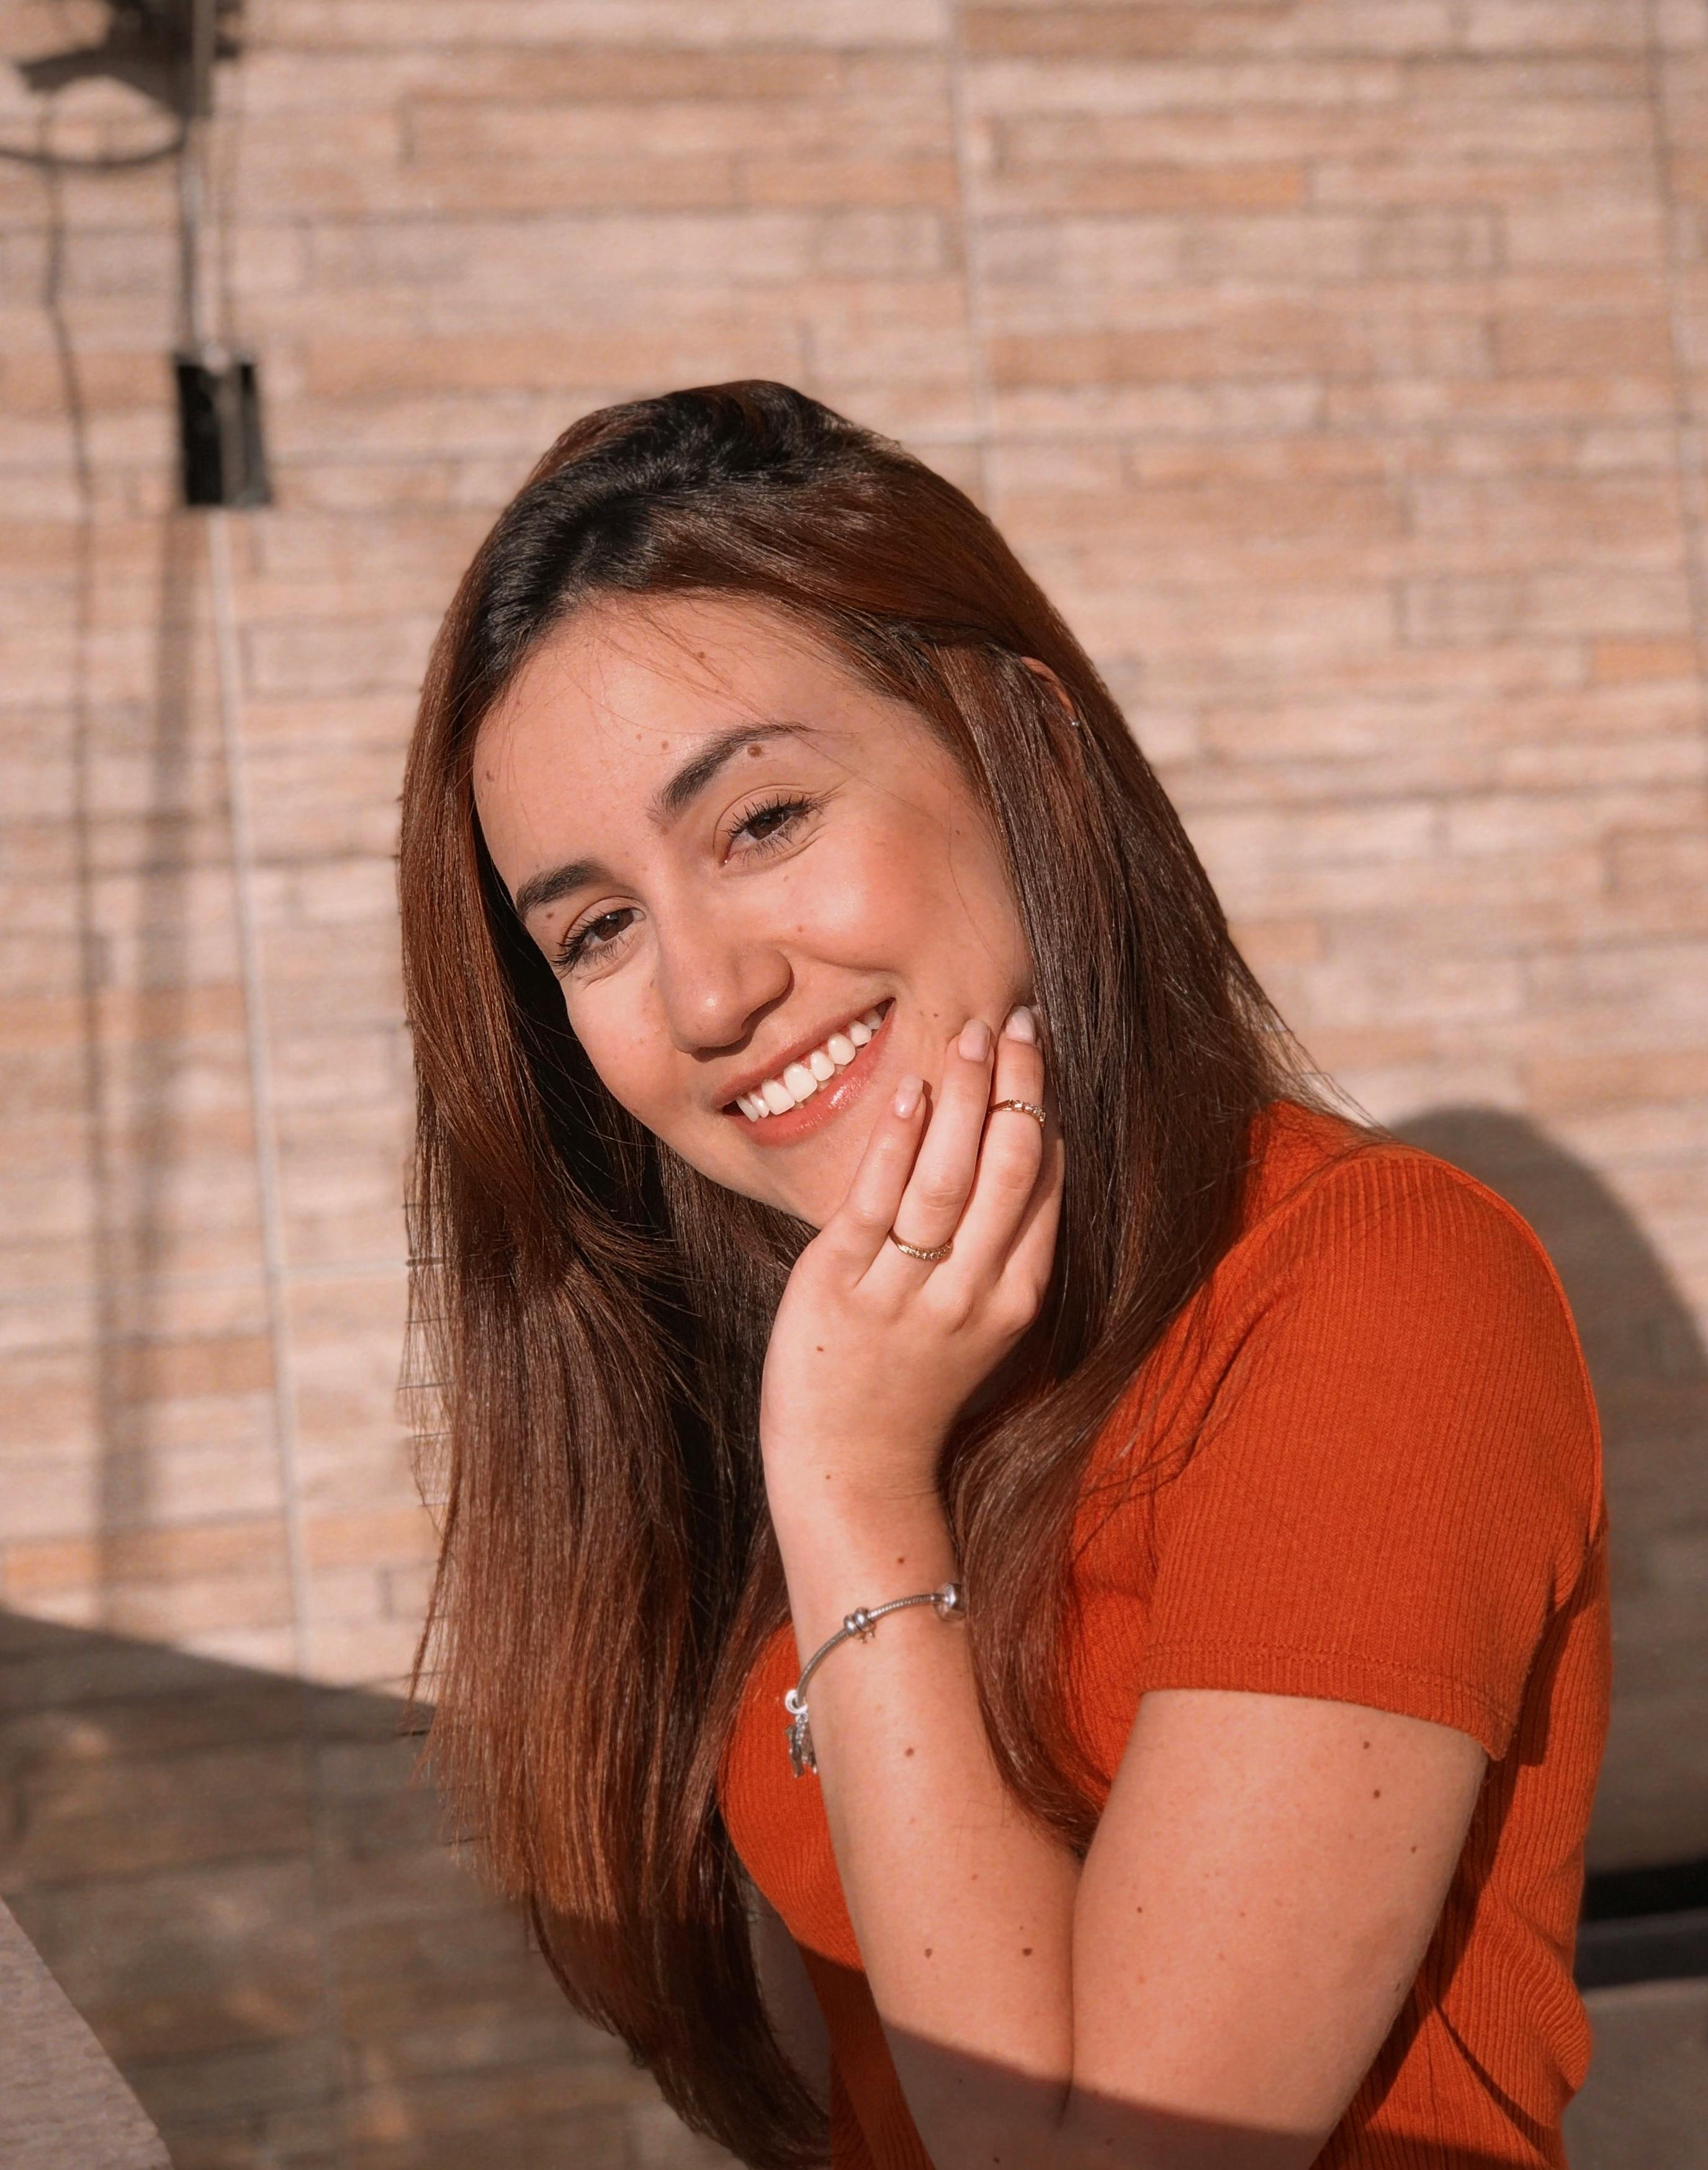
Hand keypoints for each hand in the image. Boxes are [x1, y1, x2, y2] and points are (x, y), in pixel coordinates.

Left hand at [759, 1005, 1062, 1532]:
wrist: (851, 1468)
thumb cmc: (915, 1384)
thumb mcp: (983, 1323)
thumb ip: (1006, 1249)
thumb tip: (1031, 1150)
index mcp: (1014, 1299)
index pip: (1047, 1188)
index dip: (1046, 1110)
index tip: (1040, 1046)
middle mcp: (969, 1294)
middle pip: (1010, 1171)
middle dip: (1018, 1088)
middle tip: (1015, 1019)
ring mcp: (904, 1292)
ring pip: (947, 1178)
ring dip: (963, 1098)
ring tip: (970, 1034)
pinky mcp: (839, 1287)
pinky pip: (875, 1201)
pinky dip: (895, 1141)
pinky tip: (908, 1089)